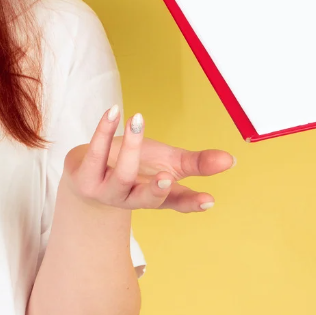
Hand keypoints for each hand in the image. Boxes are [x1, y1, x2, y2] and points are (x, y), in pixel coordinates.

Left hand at [61, 107, 235, 212]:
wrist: (88, 173)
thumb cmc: (133, 167)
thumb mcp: (168, 164)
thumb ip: (197, 164)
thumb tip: (230, 159)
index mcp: (155, 197)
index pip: (176, 203)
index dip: (191, 203)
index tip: (209, 200)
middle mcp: (131, 198)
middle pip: (145, 198)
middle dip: (156, 189)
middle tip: (167, 176)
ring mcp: (106, 190)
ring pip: (121, 175)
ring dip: (130, 147)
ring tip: (138, 119)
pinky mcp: (85, 176)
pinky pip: (95, 153)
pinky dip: (104, 130)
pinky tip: (114, 111)